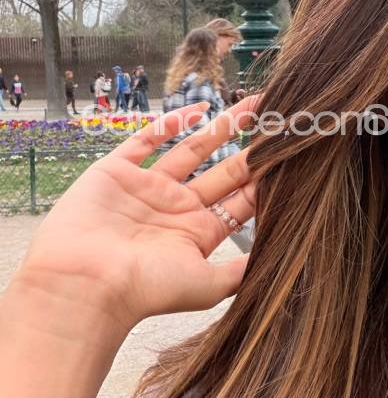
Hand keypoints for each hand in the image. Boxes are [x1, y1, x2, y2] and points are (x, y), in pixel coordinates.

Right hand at [12, 97, 260, 335]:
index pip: (240, 201)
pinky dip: (168, 124)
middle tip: (280, 126)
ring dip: (221, 128)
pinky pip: (144, 140)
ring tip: (252, 107)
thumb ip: (242, 270)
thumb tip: (281, 262)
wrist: (85, 284)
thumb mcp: (208, 285)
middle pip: (223, 172)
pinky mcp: (116, 172)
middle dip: (252, 150)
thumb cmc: (146, 289)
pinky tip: (196, 110)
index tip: (291, 159)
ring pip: (191, 150)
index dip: (266, 180)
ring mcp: (146, 189)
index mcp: (197, 234)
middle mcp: (175, 209)